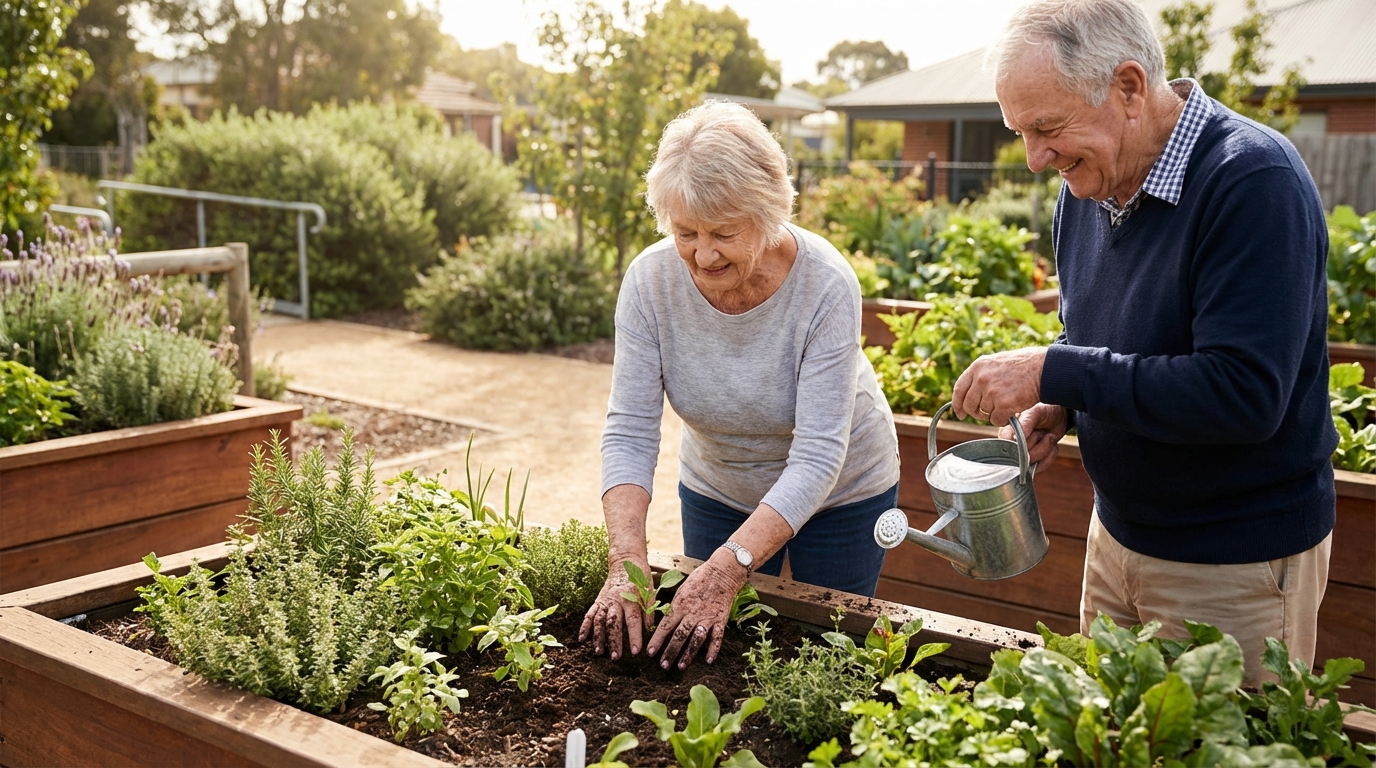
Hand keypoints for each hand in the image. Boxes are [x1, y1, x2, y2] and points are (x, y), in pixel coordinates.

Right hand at [580, 553, 652, 660]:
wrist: (625, 561)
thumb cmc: (641, 579)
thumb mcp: (650, 592)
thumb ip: (649, 611)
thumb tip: (650, 632)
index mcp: (631, 597)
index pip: (633, 620)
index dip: (634, 636)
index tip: (636, 652)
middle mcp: (616, 599)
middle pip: (613, 622)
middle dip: (614, 641)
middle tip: (615, 657)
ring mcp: (605, 600)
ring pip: (599, 620)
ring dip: (598, 637)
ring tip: (599, 652)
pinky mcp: (598, 600)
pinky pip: (589, 614)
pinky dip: (585, 627)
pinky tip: (582, 639)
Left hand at [647, 549, 745, 669]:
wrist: (722, 571)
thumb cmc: (699, 579)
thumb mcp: (681, 589)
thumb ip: (674, 607)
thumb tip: (664, 622)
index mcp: (680, 604)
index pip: (665, 625)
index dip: (657, 640)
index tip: (650, 653)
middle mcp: (692, 612)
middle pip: (679, 636)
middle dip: (670, 652)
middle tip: (663, 666)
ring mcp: (707, 617)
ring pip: (696, 639)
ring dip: (688, 654)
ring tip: (680, 666)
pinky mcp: (720, 619)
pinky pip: (717, 637)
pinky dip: (713, 649)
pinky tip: (709, 660)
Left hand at [952, 347, 1047, 425]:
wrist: (1044, 368)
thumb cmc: (1023, 366)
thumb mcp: (996, 363)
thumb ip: (981, 375)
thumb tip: (969, 393)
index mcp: (978, 366)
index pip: (959, 389)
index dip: (957, 404)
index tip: (960, 414)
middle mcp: (981, 379)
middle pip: (969, 405)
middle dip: (977, 413)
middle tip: (988, 413)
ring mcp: (992, 391)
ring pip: (984, 414)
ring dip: (994, 414)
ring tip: (1007, 404)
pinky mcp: (1004, 404)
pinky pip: (996, 420)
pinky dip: (1003, 419)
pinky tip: (1012, 410)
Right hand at [999, 403, 1067, 465]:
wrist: (1059, 417)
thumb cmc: (1046, 411)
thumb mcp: (1037, 412)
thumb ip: (1025, 423)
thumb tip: (1014, 438)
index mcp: (1007, 431)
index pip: (1009, 446)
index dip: (1023, 444)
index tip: (1036, 433)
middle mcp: (1011, 444)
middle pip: (1023, 456)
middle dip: (1039, 444)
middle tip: (1042, 432)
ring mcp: (1021, 455)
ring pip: (1033, 463)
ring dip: (1046, 449)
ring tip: (1048, 437)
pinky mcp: (1031, 462)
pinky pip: (1040, 467)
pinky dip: (1050, 456)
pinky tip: (1050, 445)